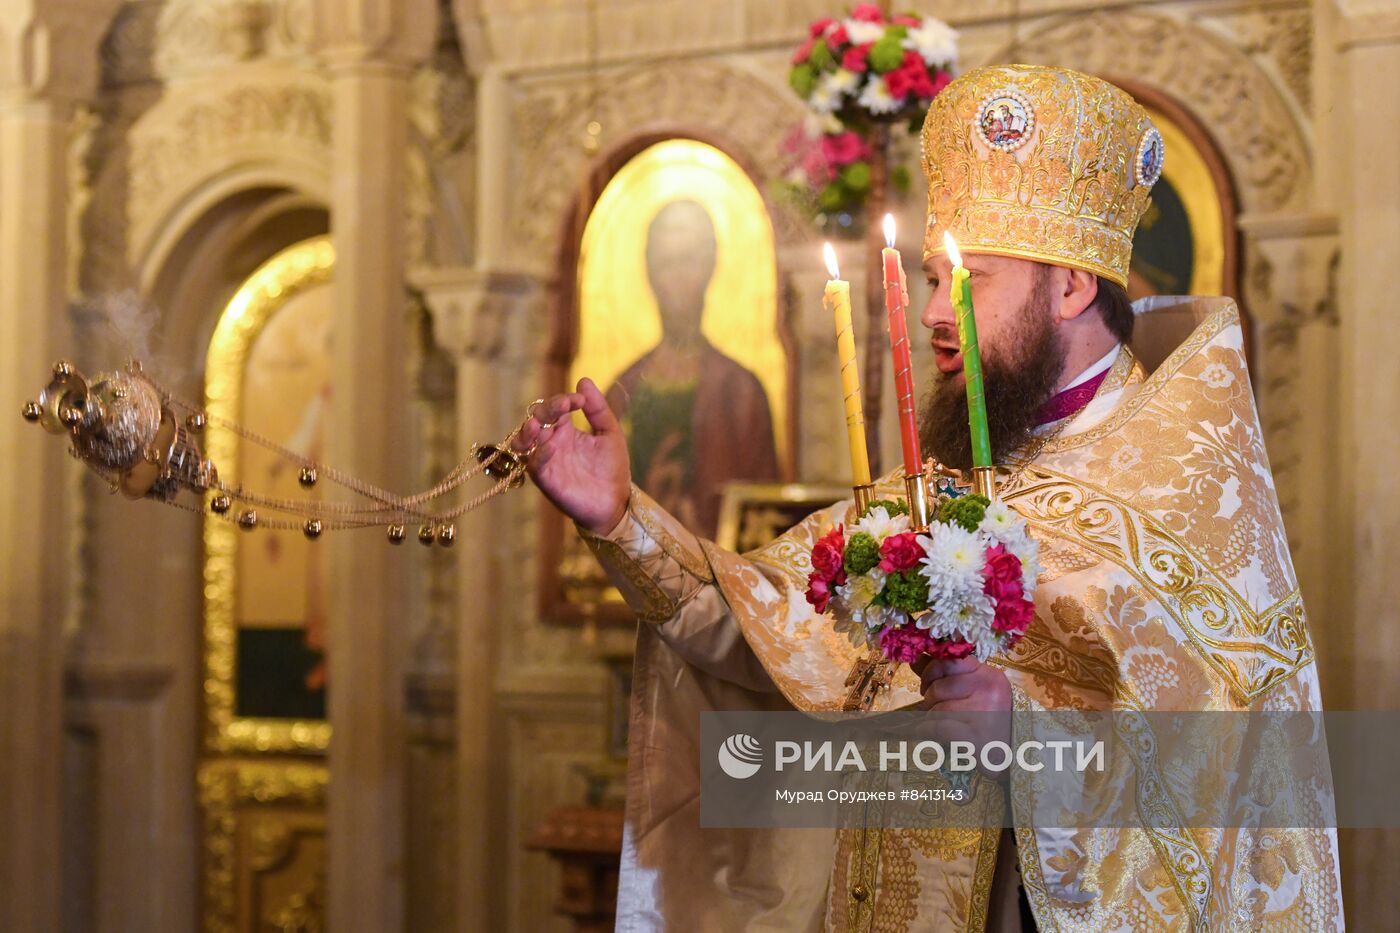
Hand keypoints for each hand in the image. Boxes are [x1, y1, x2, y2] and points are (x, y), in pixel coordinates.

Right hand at [511, 378, 630, 534]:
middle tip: (562, 406)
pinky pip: (534, 464)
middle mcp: (551, 442)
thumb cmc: (612, 468)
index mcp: (566, 430)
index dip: (563, 399)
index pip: (555, 407)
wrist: (615, 501)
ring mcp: (546, 460)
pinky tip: (551, 446)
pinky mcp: (545, 479)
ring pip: (523, 441)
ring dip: (527, 431)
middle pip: (536, 419)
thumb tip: (583, 380)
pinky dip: (539, 454)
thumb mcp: (610, 432)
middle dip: (546, 410)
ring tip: (537, 425)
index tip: (579, 400)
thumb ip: (598, 408)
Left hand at [911, 655, 1011, 764]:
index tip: (929, 684)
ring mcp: (983, 711)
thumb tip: (916, 658)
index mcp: (988, 675)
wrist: (1007, 758)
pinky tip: (929, 734)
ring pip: (935, 708)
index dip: (931, 671)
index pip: (949, 661)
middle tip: (940, 710)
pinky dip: (926, 731)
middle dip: (930, 700)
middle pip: (938, 687)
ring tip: (945, 726)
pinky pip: (935, 726)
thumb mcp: (972, 692)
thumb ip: (944, 674)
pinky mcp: (974, 736)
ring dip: (931, 718)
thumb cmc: (986, 723)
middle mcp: (988, 689)